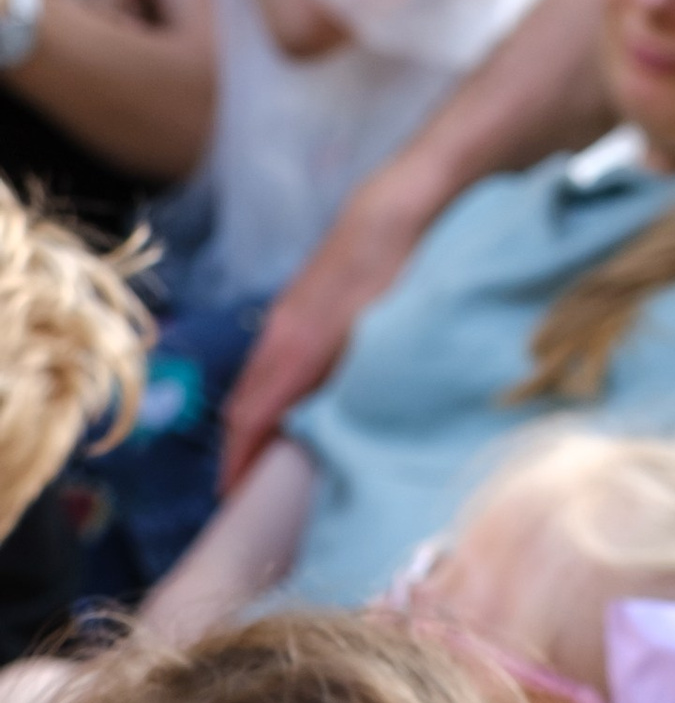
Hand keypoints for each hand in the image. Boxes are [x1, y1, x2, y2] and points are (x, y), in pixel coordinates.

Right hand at [221, 167, 419, 483]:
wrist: (411, 198)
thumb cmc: (405, 262)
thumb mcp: (382, 326)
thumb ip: (350, 376)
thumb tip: (320, 431)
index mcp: (296, 343)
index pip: (253, 413)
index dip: (240, 461)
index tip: (234, 504)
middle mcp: (284, 330)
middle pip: (247, 401)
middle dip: (240, 452)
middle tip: (246, 502)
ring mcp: (293, 315)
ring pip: (261, 381)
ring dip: (257, 426)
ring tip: (264, 470)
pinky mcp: (308, 306)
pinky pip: (278, 363)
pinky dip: (275, 397)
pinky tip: (294, 418)